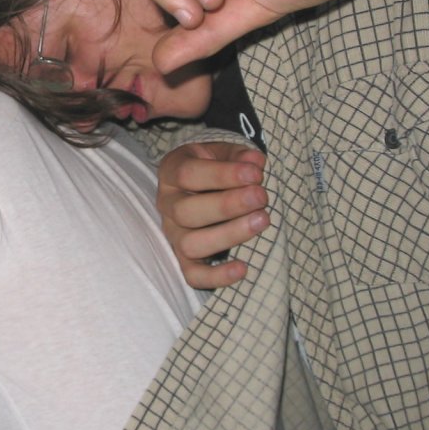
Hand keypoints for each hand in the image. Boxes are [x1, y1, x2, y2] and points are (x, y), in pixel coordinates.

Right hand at [157, 142, 268, 288]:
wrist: (202, 185)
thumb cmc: (215, 167)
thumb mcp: (223, 152)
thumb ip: (239, 156)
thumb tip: (255, 163)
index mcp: (172, 172)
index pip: (188, 174)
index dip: (222, 175)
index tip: (255, 174)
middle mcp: (167, 204)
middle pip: (186, 211)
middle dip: (227, 205)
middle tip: (261, 197)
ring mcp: (173, 234)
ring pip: (190, 244)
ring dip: (228, 234)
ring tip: (261, 221)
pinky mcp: (184, 258)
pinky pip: (193, 275)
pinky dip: (216, 277)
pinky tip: (243, 268)